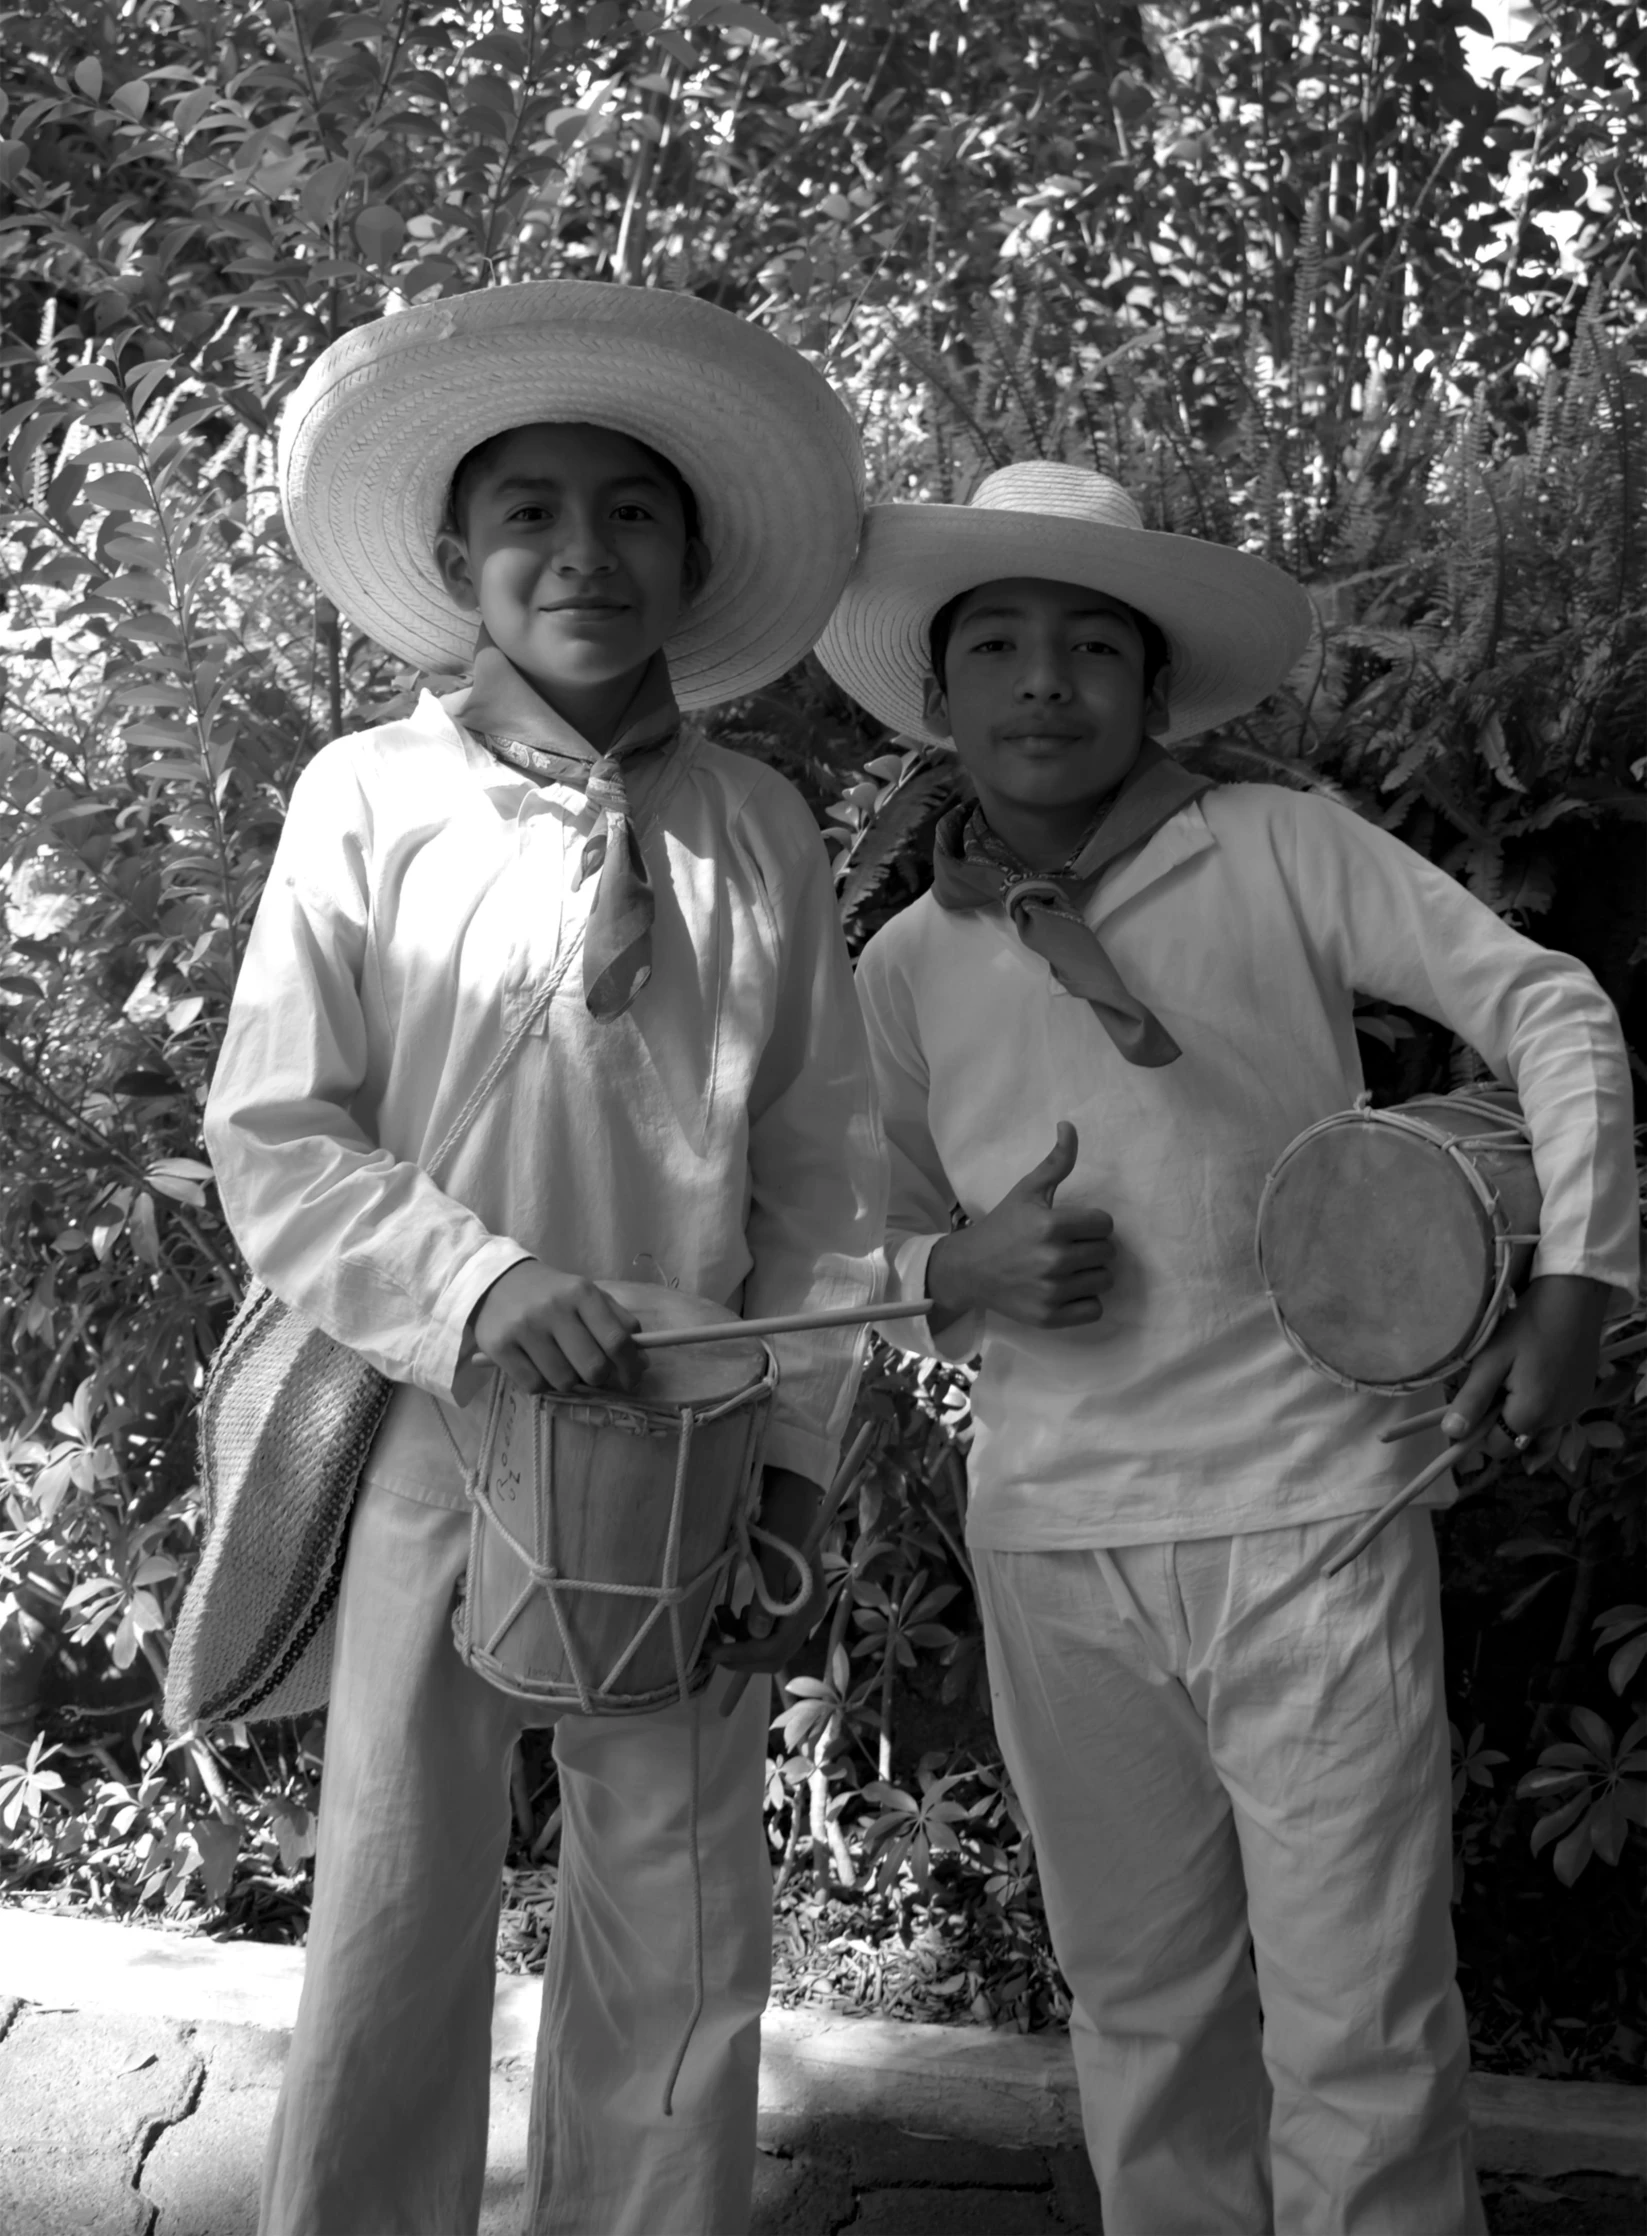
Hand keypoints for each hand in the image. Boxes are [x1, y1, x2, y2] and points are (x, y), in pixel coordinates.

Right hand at [468, 1261, 644, 1394]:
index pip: (617, 1341)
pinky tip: (540, 1368)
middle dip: (600, 1379)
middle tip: (595, 1375)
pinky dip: (543, 1385)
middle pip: (593, 1368)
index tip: (633, 1379)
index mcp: (581, 1292)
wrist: (496, 1281)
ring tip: (563, 1366)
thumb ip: (618, 1323)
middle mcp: (553, 1308)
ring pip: (564, 1381)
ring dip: (570, 1383)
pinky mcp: (500, 1347)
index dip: (631, 1368)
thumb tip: (642, 1362)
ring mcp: (524, 1328)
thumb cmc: (551, 1293)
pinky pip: (534, 1386)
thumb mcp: (587, 1295)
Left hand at [712, 1468, 827, 1676]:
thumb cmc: (784, 1523)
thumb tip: (758, 1635)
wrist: (791, 1498)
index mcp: (808, 1607)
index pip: (777, 1649)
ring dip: (738, 1641)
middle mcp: (806, 1615)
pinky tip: (725, 1612)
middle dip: (740, 1655)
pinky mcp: (785, 1602)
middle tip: (708, 1647)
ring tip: (714, 1622)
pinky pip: (764, 1629)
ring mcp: (797, 1610)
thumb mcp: (774, 1557)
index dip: (744, 1656)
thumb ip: (767, 1597)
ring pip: (767, 1644)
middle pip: (774, 1654)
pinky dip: (742, 1627)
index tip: (714, 1652)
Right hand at [926, 1120, 1114, 1330]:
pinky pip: (1094, 1309)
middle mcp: (1054, 1259)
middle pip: (1107, 1252)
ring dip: (1091, 1274)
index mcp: (1052, 1225)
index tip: (1074, 1226)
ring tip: (1068, 1269)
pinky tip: (1067, 1290)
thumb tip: (1069, 1126)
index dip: (1092, 1223)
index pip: (1105, 1224)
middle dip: (1092, 1248)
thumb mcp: (1027, 1191)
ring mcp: (1052, 1291)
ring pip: (1104, 1281)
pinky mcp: (1050, 1316)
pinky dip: (1086, 1302)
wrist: (969, 1269)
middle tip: (1069, 1247)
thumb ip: (1056, 1162)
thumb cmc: (1003, 1227)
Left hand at [1441, 1274, 1611, 1451]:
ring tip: (1507, 1402)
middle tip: (1490, 1396)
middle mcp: (1559, 1420)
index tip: (1468, 1409)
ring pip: (1542, 1436)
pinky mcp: (1583, 1397)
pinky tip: (1533, 1393)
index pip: (1497, 1448)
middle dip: (1500, 1430)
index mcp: (1533, 1414)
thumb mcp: (1491, 1359)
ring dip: (1522, 1427)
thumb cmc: (1527, 1325)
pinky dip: (1543, 1417)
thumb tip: (1452, 1433)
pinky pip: (1558, 1420)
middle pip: (1519, 1444)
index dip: (1478, 1435)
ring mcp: (1574, 1409)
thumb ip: (1473, 1400)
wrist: (1574, 1298)